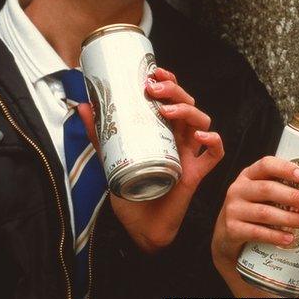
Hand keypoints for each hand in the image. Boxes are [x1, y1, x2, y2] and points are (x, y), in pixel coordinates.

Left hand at [79, 68, 224, 252]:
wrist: (139, 226)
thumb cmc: (130, 189)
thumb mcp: (110, 156)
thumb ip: (99, 134)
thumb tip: (83, 105)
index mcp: (162, 130)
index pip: (171, 98)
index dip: (168, 81)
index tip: (153, 72)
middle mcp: (178, 138)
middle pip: (188, 104)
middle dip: (175, 90)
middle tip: (154, 88)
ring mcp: (189, 155)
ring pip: (202, 123)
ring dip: (188, 111)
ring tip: (167, 110)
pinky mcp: (196, 174)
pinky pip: (215, 155)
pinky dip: (212, 142)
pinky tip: (199, 138)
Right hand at [211, 156, 298, 295]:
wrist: (226, 236)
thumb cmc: (251, 211)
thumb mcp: (259, 195)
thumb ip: (279, 189)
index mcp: (248, 176)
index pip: (265, 165)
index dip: (284, 168)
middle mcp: (237, 189)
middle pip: (267, 189)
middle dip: (293, 196)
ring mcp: (232, 209)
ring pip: (264, 212)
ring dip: (289, 218)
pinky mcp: (231, 228)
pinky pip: (256, 232)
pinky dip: (275, 236)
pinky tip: (289, 238)